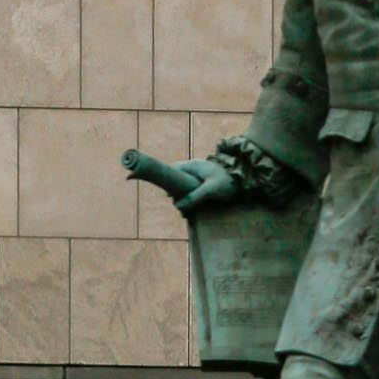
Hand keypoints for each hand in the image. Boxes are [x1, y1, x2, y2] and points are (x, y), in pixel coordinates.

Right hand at [123, 151, 238, 213]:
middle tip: (182, 207)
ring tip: (192, 212)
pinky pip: (189, 196)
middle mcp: (191, 171)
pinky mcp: (202, 187)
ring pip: (181, 192)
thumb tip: (178, 205)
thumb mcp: (211, 189)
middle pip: (172, 183)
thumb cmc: (229, 181)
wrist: (247, 178)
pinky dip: (189, 205)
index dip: (152, 173)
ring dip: (183, 203)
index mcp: (190, 166)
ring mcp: (196, 179)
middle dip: (173, 196)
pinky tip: (195, 212)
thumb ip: (195, 197)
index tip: (132, 175)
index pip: (167, 169)